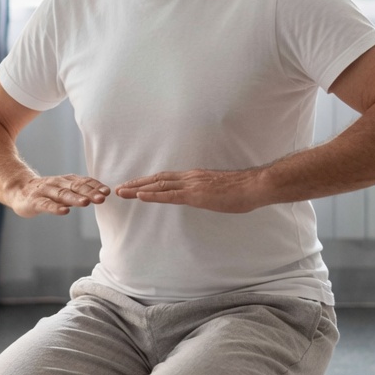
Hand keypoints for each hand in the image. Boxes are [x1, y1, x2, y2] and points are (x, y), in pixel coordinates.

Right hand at [8, 174, 109, 217]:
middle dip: (89, 192)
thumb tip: (101, 195)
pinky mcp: (34, 201)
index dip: (95, 186)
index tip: (107, 191)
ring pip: (62, 195)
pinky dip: (55, 208)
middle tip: (102, 198)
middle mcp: (57, 184)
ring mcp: (45, 191)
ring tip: (85, 203)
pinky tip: (64, 211)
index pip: (83, 182)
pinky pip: (46, 204)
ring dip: (74, 199)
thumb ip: (79, 191)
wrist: (19, 189)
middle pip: (75, 188)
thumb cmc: (46, 191)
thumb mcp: (64, 189)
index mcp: (66, 181)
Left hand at [115, 169, 266, 213]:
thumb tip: (200, 198)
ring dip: (138, 189)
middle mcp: (190, 177)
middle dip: (137, 183)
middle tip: (119, 188)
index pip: (166, 178)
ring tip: (122, 192)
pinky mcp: (196, 195)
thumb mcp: (218, 190)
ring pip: (159, 185)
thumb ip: (205, 193)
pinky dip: (153, 195)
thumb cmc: (242, 190)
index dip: (148, 181)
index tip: (133, 185)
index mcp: (194, 177)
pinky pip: (170, 195)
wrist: (254, 186)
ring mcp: (192, 185)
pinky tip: (141, 196)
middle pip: (157, 179)